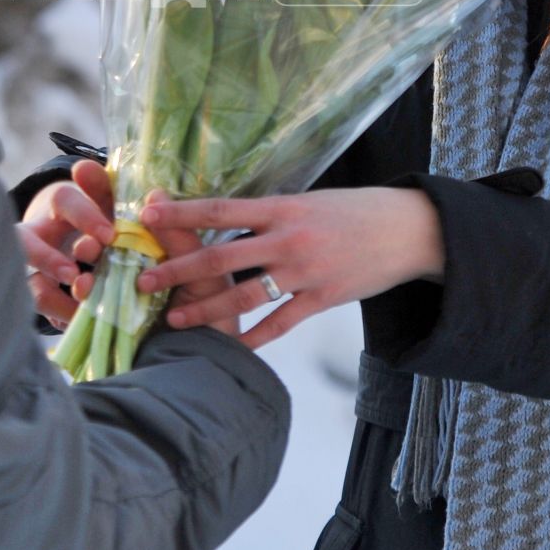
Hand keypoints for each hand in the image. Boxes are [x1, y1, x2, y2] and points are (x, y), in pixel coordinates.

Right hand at [16, 159, 114, 328]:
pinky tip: (83, 322)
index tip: (109, 236)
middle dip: (47, 259)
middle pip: (25, 242)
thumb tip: (83, 167)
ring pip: (30, 284)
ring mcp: (34, 269)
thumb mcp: (106, 199)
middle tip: (74, 274)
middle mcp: (38, 235)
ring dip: (53, 297)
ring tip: (78, 306)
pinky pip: (44, 312)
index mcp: (60, 205)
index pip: (64, 199)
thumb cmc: (100, 215)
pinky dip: (63, 318)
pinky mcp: (41, 297)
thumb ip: (102, 186)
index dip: (84, 217)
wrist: (85, 240)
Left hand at [135, 187, 443, 348]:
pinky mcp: (322, 299)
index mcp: (282, 207)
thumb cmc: (354, 210)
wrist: (407, 229)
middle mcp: (288, 239)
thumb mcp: (309, 200)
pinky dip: (254, 338)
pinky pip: (280, 323)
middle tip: (142, 281)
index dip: (181, 213)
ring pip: (244, 296)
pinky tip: (231, 349)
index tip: (146, 216)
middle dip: (177, 271)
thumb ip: (270, 214)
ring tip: (173, 319)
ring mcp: (304, 272)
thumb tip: (226, 219)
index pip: (219, 209)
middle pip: (220, 257)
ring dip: (205, 310)